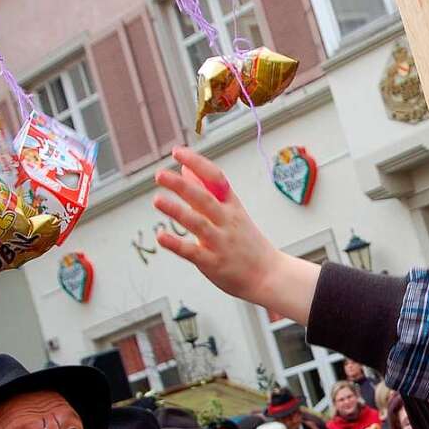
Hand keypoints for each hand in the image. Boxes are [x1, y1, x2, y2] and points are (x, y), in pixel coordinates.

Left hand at [153, 147, 319, 323]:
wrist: (270, 276)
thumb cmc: (247, 243)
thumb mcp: (231, 213)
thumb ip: (205, 191)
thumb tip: (185, 169)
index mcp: (232, 206)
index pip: (216, 178)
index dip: (197, 163)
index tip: (177, 152)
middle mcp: (227, 221)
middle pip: (205, 199)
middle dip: (182, 186)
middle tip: (160, 175)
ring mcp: (221, 242)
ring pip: (198, 224)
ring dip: (177, 211)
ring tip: (158, 200)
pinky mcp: (213, 263)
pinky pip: (193, 252)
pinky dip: (177, 244)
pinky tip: (161, 237)